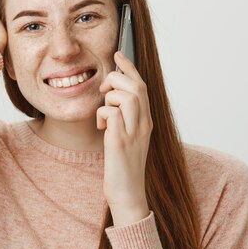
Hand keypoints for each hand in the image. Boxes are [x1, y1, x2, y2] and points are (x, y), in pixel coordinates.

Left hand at [97, 51, 152, 219]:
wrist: (128, 194)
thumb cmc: (124, 167)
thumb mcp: (129, 137)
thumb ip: (124, 118)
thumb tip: (110, 98)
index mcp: (146, 121)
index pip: (142, 86)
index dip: (129, 67)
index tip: (118, 54)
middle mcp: (144, 125)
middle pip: (136, 86)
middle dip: (117, 79)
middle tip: (104, 91)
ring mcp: (133, 133)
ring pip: (126, 96)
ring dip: (109, 98)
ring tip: (104, 113)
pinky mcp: (119, 143)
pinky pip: (111, 115)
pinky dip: (102, 115)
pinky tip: (101, 128)